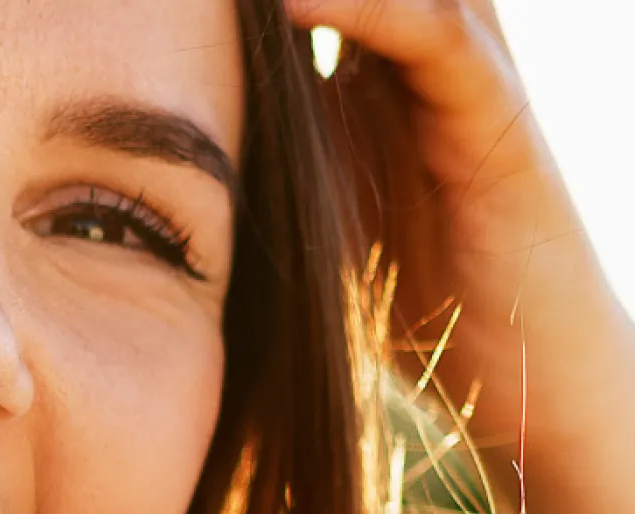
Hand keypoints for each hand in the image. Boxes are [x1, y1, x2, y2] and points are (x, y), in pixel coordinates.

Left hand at [288, 0, 634, 513]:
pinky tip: (292, 7)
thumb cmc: (392, 281)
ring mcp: (464, 71)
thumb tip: (128, 140)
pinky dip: (366, 11)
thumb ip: (240, 145)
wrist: (506, 358)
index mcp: (373, 52)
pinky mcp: (493, 115)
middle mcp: (423, 42)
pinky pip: (434, 38)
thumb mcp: (294, 194)